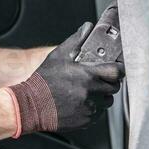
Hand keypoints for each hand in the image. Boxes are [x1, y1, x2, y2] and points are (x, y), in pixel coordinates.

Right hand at [7, 21, 122, 135]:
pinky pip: (98, 114)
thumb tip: (87, 28)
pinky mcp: (86, 121)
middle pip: (114, 87)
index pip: (116, 72)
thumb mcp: (58, 56)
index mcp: (87, 75)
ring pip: (107, 102)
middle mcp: (91, 93)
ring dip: (102, 96)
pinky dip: (93, 109)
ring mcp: (89, 108)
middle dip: (109, 83)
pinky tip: (80, 103)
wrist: (30, 106)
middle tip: (98, 80)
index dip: (118, 69)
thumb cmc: (43, 81)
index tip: (116, 69)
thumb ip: (76, 40)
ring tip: (87, 92)